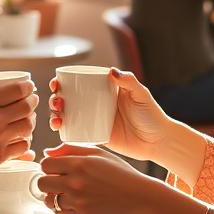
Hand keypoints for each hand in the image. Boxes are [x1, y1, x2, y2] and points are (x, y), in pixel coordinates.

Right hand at [0, 63, 37, 189]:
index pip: (18, 90)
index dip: (28, 87)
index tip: (28, 87)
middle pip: (27, 107)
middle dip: (33, 102)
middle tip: (30, 101)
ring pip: (28, 126)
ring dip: (31, 121)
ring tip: (27, 119)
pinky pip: (23, 147)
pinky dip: (25, 141)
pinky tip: (22, 138)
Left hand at [37, 144, 151, 213]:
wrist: (139, 198)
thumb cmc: (120, 174)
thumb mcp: (98, 153)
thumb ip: (70, 149)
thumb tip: (47, 152)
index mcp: (79, 164)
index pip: (45, 164)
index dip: (49, 166)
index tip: (57, 169)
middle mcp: (76, 183)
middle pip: (42, 183)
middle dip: (48, 181)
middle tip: (59, 182)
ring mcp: (78, 202)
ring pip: (49, 200)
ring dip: (55, 196)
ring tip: (69, 193)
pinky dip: (63, 209)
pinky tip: (75, 203)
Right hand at [48, 68, 168, 162]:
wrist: (157, 142)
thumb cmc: (152, 115)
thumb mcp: (141, 95)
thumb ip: (129, 81)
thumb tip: (111, 70)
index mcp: (104, 90)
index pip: (79, 83)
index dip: (63, 82)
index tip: (56, 84)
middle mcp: (96, 104)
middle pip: (68, 99)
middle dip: (56, 100)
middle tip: (58, 103)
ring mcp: (94, 121)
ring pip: (68, 116)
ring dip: (56, 115)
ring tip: (56, 119)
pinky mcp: (95, 136)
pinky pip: (75, 133)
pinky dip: (64, 131)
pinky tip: (59, 130)